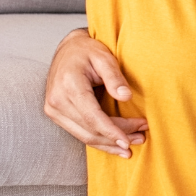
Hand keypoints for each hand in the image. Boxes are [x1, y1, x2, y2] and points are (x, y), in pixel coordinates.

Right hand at [42, 29, 147, 157]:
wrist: (67, 50)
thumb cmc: (87, 51)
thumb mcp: (104, 57)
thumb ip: (115, 77)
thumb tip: (126, 97)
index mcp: (68, 85)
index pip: (92, 116)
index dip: (111, 131)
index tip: (128, 140)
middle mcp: (56, 101)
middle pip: (90, 129)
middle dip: (116, 138)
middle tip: (141, 137)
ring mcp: (53, 110)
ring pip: (84, 136)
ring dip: (109, 144)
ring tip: (131, 146)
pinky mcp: (56, 115)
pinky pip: (79, 133)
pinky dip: (98, 141)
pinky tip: (115, 145)